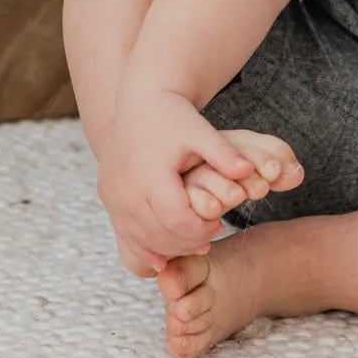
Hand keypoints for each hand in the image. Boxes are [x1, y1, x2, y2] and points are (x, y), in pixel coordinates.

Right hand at [98, 87, 289, 275]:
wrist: (140, 103)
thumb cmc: (174, 116)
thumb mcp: (201, 131)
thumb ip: (224, 154)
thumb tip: (248, 171)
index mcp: (150, 174)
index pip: (176, 219)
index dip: (200, 229)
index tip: (220, 225)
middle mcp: (126, 189)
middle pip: (158, 234)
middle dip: (187, 242)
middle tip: (210, 237)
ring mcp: (113, 196)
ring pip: (140, 238)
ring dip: (168, 247)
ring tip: (194, 241)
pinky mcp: (108, 198)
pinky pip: (125, 233)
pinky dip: (145, 246)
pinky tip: (166, 254)